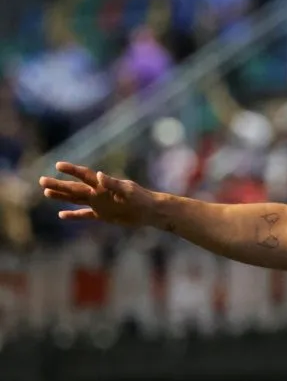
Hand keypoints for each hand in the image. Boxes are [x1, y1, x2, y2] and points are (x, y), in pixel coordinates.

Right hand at [39, 162, 157, 226]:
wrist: (151, 210)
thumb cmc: (142, 198)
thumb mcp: (128, 190)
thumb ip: (113, 183)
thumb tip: (99, 175)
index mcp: (103, 185)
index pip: (84, 175)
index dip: (72, 170)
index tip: (58, 165)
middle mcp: (98, 193)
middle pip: (75, 188)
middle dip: (58, 185)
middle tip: (41, 180)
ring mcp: (100, 204)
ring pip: (76, 200)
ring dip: (63, 197)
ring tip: (46, 193)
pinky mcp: (104, 215)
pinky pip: (85, 215)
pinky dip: (74, 215)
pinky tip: (62, 215)